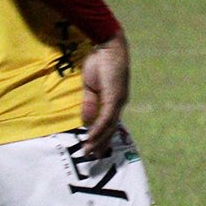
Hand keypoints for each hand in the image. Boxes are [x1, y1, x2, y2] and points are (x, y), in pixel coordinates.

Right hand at [79, 30, 129, 157]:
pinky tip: (92, 137)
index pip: (109, 124)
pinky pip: (106, 117)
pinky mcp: (114, 96)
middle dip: (100, 144)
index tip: (93, 149)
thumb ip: (90, 104)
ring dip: (98, 140)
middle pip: (110, 129)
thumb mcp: (91, 87)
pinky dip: (99, 128)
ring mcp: (118, 100)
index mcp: (114, 101)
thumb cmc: (100, 64)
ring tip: (88, 151)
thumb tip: (86, 122)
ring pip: (109, 126)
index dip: (101, 137)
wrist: (108, 47)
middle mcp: (119, 103)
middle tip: (91, 157)